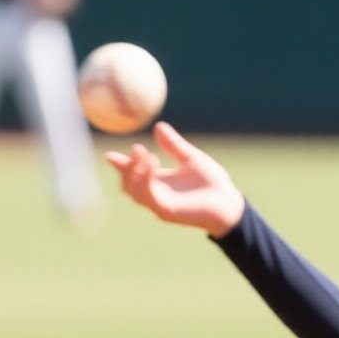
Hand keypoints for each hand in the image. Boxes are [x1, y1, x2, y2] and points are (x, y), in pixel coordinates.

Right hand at [104, 121, 244, 236]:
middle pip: (128, 185)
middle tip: (135, 148)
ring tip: (146, 154)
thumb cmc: (213, 183)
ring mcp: (160, 204)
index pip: (134, 175)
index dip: (120, 166)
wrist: (229, 202)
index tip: (109, 155)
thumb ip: (174, 146)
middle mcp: (156, 195)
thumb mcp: (191, 158)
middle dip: (126, 168)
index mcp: (160, 182)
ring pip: (134, 191)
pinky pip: (149, 196)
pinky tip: (153, 164)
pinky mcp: (167, 211)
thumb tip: (159, 127)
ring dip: (135, 172)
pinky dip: (146, 179)